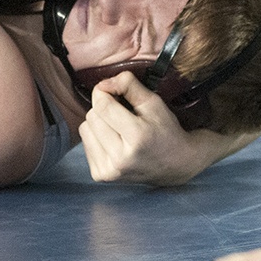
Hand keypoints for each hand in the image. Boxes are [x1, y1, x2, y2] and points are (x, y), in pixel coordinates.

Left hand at [79, 71, 204, 185]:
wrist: (175, 165)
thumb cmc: (166, 130)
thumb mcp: (154, 102)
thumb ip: (129, 85)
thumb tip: (102, 84)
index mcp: (137, 137)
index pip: (102, 106)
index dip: (104, 92)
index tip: (114, 91)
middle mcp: (120, 159)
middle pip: (92, 117)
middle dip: (103, 108)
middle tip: (121, 112)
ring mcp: (109, 171)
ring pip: (85, 129)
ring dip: (98, 123)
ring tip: (118, 128)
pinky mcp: (100, 176)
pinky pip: (85, 144)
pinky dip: (97, 138)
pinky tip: (114, 142)